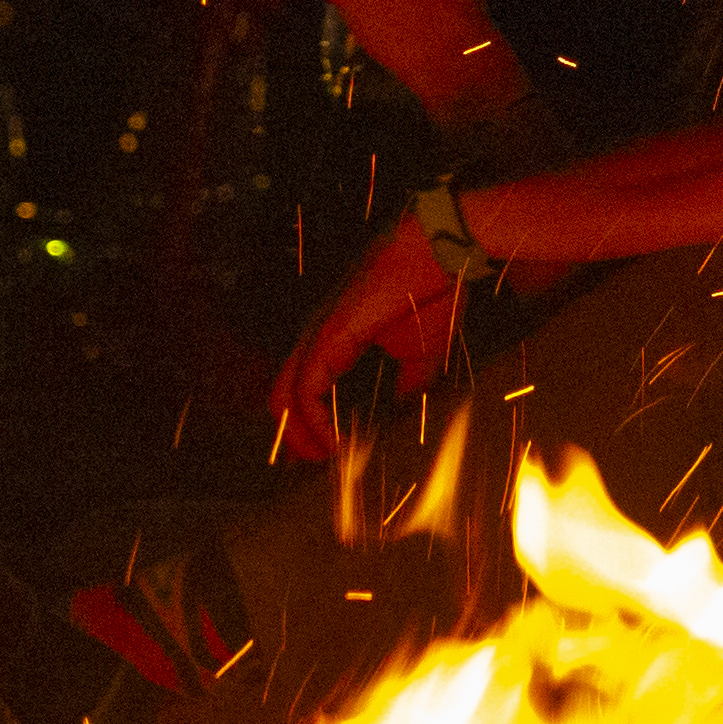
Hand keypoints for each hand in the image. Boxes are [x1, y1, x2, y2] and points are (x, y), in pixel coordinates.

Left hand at [273, 213, 466, 457]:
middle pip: (284, 395)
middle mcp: (318, 339)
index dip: (309, 423)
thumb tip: (403, 404)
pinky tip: (333, 444)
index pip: (304, 387)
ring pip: (285, 396)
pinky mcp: (327, 339)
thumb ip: (407, 381)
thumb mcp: (421, 353)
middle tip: (314, 464)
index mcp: (337, 340)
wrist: (438, 259)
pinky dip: (314, 423)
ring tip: (321, 459)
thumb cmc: (430, 294)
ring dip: (299, 435)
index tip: (328, 453)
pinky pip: (305, 390)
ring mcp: (318, 337)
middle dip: (295, 436)